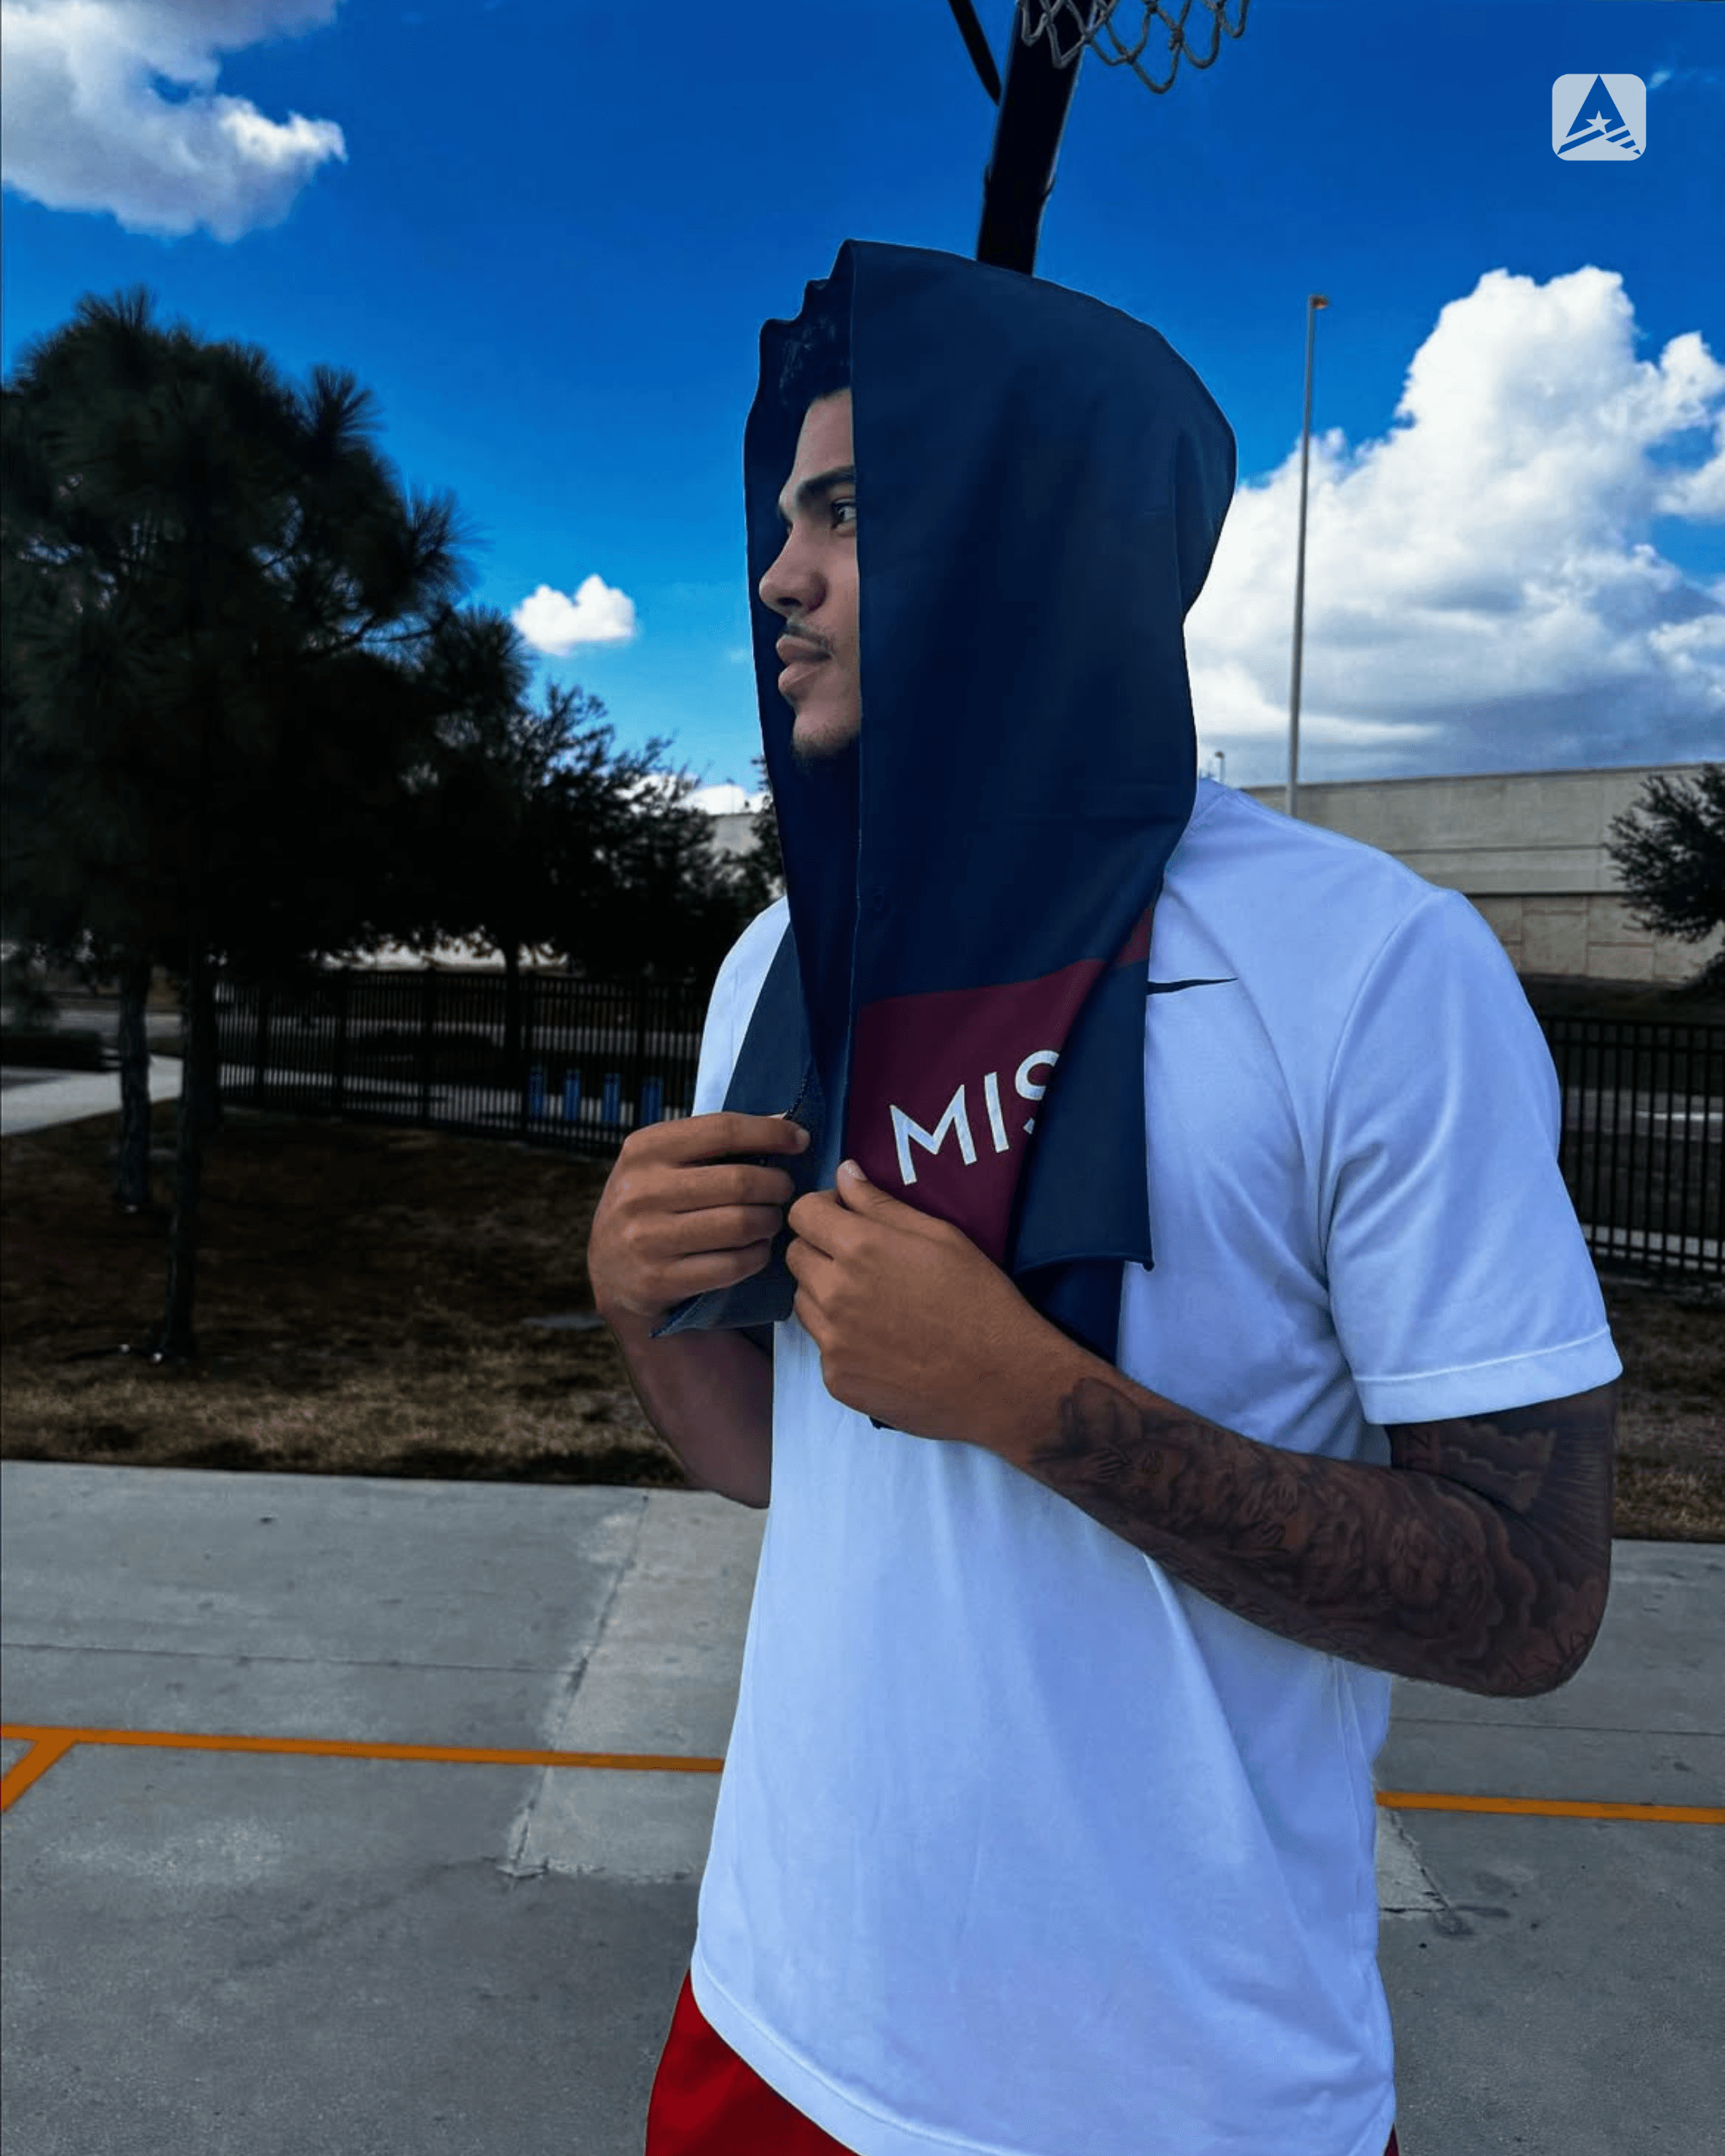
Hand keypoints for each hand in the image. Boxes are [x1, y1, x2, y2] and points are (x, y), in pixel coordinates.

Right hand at [586, 1110, 808, 1323]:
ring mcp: (647, 1238)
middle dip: (777, 1185)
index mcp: (644, 1149)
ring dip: (769, 1221)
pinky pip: (732, 1265)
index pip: (722, 1130)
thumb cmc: (652, 1206)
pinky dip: (757, 1255)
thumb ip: (711, 1143)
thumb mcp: (662, 1164)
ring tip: (770, 1219)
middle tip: (784, 1190)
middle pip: (739, 1181)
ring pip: (740, 1224)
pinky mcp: (659, 1280)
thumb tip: (783, 1122)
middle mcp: (640, 1191)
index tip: (801, 1139)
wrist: (611, 1273)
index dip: (770, 1133)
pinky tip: (757, 1249)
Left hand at [784, 1159, 1065, 1448]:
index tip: (846, 1218)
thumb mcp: (939, 1236)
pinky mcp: (837, 1379)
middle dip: (820, 1249)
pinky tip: (883, 1343)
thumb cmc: (978, 1299)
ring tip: (875, 1303)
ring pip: (804, 1301)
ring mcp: (832, 1341)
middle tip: (863, 1262)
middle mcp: (834, 1293)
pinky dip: (843, 1340)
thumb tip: (844, 1172)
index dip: (823, 1209)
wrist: (1000, 1379)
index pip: (802, 1212)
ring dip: (826, 1294)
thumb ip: (881, 1204)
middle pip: (795, 1255)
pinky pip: (823, 1346)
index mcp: (859, 1248)